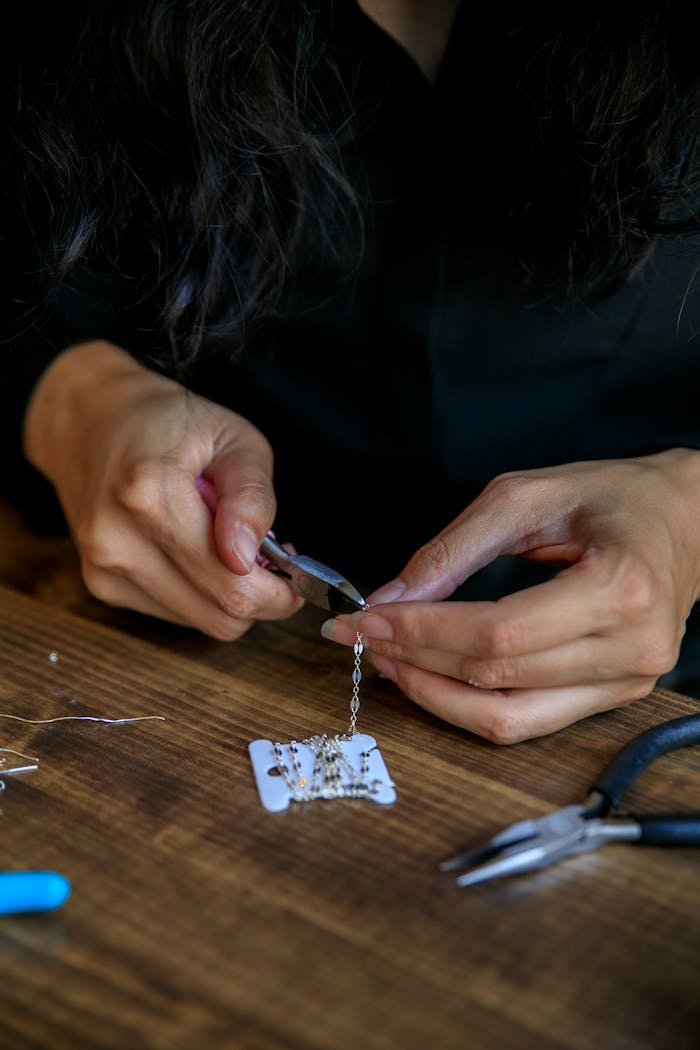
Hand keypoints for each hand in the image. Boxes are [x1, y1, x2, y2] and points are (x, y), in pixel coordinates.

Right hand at [24, 340, 301, 636]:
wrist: (91, 420)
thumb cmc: (169, 421)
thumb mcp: (234, 438)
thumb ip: (251, 497)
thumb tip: (249, 557)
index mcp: (150, 494)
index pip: (232, 585)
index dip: (279, 593)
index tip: (296, 577)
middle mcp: (118, 539)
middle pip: (219, 616)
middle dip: (259, 597)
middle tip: (269, 559)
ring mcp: (104, 567)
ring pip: (200, 622)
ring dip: (226, 596)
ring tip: (225, 546)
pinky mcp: (101, 583)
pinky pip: (175, 614)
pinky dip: (197, 593)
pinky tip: (193, 552)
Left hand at [322, 451, 699, 741]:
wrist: (683, 518)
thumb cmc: (610, 496)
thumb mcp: (524, 497)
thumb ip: (453, 549)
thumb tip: (392, 598)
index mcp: (620, 587)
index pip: (498, 634)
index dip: (423, 632)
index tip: (367, 617)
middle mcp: (632, 647)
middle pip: (496, 677)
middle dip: (414, 658)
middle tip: (361, 635)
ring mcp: (628, 681)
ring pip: (508, 717)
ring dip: (435, 693)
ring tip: (389, 659)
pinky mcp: (615, 696)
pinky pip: (528, 720)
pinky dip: (469, 705)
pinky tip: (432, 676)